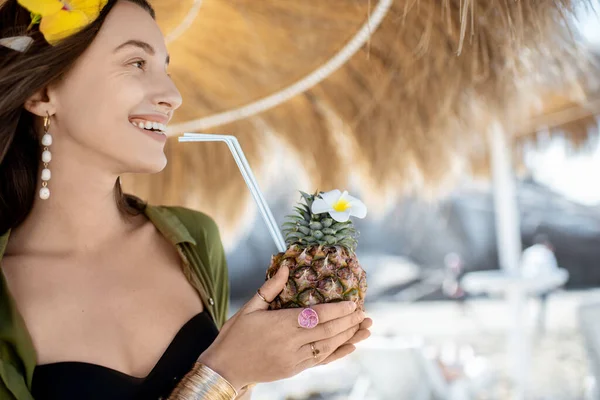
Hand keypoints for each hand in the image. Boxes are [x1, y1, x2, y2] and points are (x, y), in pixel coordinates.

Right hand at [198, 265, 366, 390]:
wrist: (224, 369)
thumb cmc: (235, 336)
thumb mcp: (249, 308)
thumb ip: (270, 289)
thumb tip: (285, 267)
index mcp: (281, 324)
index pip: (317, 316)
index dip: (338, 310)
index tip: (353, 304)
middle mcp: (291, 343)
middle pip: (327, 332)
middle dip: (348, 323)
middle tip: (364, 314)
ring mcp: (294, 359)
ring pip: (328, 347)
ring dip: (349, 337)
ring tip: (365, 328)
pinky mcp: (294, 370)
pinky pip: (321, 361)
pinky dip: (338, 354)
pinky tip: (351, 347)